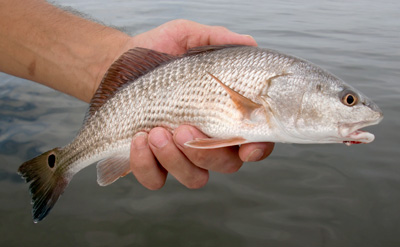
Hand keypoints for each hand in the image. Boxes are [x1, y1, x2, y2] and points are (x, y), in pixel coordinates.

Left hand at [128, 20, 274, 189]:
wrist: (116, 62)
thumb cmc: (156, 50)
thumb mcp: (186, 36)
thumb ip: (217, 39)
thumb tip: (248, 43)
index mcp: (224, 113)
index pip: (253, 138)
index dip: (257, 148)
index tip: (247, 147)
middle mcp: (207, 138)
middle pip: (227, 165)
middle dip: (207, 152)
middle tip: (183, 128)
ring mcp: (180, 154)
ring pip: (195, 178)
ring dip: (176, 159)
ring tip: (154, 131)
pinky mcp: (152, 163)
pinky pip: (156, 180)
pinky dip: (146, 165)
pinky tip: (137, 139)